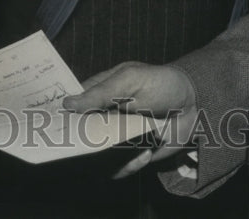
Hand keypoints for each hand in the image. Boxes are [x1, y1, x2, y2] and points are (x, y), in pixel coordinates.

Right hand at [63, 62, 197, 178]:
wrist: (195, 105)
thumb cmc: (162, 84)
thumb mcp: (131, 80)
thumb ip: (101, 92)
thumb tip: (68, 103)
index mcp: (101, 92)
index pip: (73, 105)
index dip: (62, 115)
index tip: (53, 124)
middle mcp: (105, 117)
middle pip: (81, 135)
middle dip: (83, 143)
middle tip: (91, 144)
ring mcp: (117, 137)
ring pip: (97, 156)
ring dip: (111, 156)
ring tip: (133, 147)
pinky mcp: (131, 155)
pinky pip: (118, 169)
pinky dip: (129, 165)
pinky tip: (146, 152)